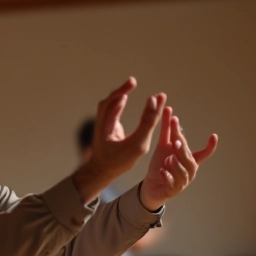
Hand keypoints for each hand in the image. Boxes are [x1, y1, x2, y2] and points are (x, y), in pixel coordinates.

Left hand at [72, 78, 166, 202]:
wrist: (102, 173)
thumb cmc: (119, 162)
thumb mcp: (137, 144)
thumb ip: (147, 122)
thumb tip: (154, 100)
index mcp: (106, 125)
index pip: (116, 102)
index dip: (126, 91)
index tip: (137, 88)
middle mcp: (101, 123)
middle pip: (108, 101)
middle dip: (121, 90)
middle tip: (132, 82)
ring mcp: (102, 126)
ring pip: (108, 105)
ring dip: (119, 95)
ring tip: (130, 86)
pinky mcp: (106, 130)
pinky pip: (110, 112)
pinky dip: (118, 103)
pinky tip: (124, 99)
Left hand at [139, 108, 217, 210]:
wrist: (150, 186)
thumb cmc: (161, 165)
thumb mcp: (163, 145)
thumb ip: (168, 129)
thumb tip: (168, 109)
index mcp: (189, 160)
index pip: (203, 154)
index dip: (210, 147)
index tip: (213, 136)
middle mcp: (189, 171)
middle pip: (189, 159)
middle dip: (183, 150)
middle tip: (176, 142)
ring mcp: (182, 182)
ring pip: (183, 172)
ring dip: (175, 164)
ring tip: (167, 159)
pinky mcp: (172, 190)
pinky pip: (173, 183)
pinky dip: (168, 176)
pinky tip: (162, 171)